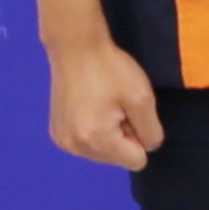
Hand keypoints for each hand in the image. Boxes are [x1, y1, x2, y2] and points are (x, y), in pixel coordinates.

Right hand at [43, 34, 162, 168]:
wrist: (75, 47)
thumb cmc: (111, 69)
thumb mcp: (142, 98)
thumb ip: (151, 131)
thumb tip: (147, 148)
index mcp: (96, 140)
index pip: (136, 161)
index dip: (140, 136)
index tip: (129, 112)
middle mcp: (75, 147)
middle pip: (118, 159)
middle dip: (123, 136)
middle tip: (115, 105)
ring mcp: (63, 141)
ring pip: (103, 153)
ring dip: (109, 134)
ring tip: (102, 104)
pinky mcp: (57, 133)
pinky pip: (87, 144)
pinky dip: (93, 131)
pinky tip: (89, 107)